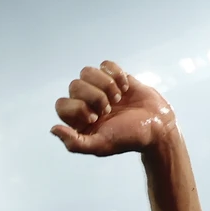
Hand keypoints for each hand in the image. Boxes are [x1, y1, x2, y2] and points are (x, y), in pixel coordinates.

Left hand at [51, 61, 176, 156]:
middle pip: (74, 85)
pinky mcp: (115, 76)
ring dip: (106, 84)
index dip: (79, 108)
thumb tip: (52, 129)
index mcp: (77, 120)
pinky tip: (126, 88)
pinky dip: (117, 74)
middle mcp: (85, 102)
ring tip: (118, 97)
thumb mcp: (101, 145)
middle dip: (95, 97)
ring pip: (87, 71)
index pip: (62, 104)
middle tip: (109, 109)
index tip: (96, 118)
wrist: (157, 126)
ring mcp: (99, 87)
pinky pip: (105, 64)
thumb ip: (75, 143)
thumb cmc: (128, 138)